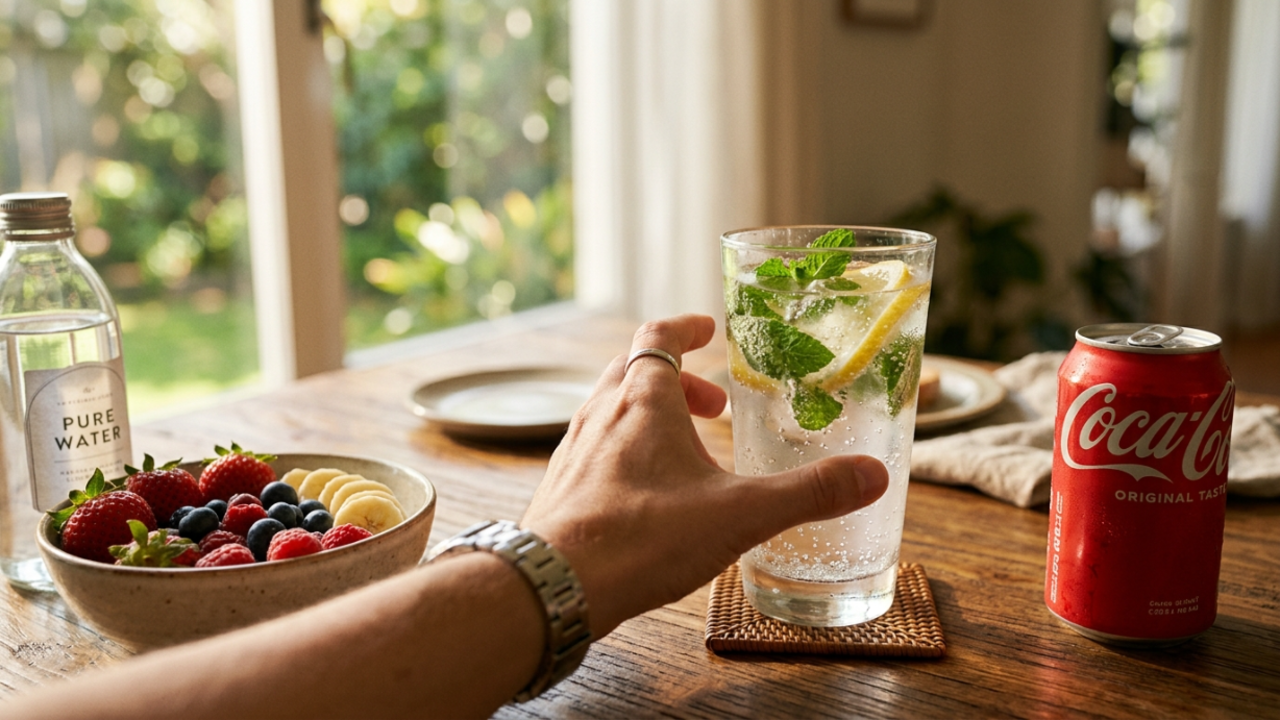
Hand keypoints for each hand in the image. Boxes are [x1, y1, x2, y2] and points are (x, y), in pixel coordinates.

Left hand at [522, 314, 888, 637]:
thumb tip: (872, 475)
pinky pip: (596, 452)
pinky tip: (650, 497)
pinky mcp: (561, 489)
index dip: (685, 326)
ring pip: (612, 411)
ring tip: (687, 452)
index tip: (707, 328)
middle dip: (677, 378)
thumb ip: (808, 493)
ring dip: (651, 417)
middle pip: (633, 371)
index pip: (657, 335)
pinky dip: (627, 454)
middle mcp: (600, 414)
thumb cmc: (641, 537)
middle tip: (712, 403)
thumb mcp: (740, 514)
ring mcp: (574, 451)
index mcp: (642, 399)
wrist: (555, 586)